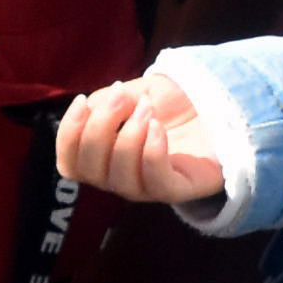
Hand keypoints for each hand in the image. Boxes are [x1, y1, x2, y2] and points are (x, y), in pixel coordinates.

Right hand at [53, 74, 227, 206]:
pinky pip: (158, 184)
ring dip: (128, 137)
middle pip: (91, 170)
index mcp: (102, 160)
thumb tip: (92, 108)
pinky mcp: (179, 188)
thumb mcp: (129, 94)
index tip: (82, 99)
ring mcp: (148, 187)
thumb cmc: (167, 106)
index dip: (68, 134)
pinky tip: (157, 128)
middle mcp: (120, 179)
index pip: (69, 164)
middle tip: (121, 97)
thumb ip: (105, 102)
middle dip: (100, 127)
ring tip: (146, 110)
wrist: (214, 109)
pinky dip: (153, 153)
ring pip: (121, 179)